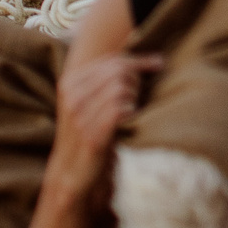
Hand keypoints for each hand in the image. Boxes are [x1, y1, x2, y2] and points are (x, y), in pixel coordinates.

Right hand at [49, 52, 159, 192]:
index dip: (138, 60)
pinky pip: (119, 109)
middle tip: (140, 92)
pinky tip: (131, 115)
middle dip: (137, 77)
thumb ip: (104, 78)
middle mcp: (72, 97)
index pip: (111, 60)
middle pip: (118, 71)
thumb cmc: (87, 129)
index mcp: (70, 83)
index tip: (157, 62)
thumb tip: (141, 58)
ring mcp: (80, 116)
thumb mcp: (88, 100)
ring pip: (120, 87)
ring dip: (134, 96)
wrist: (70, 169)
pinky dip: (130, 110)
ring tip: (132, 106)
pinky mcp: (92, 135)